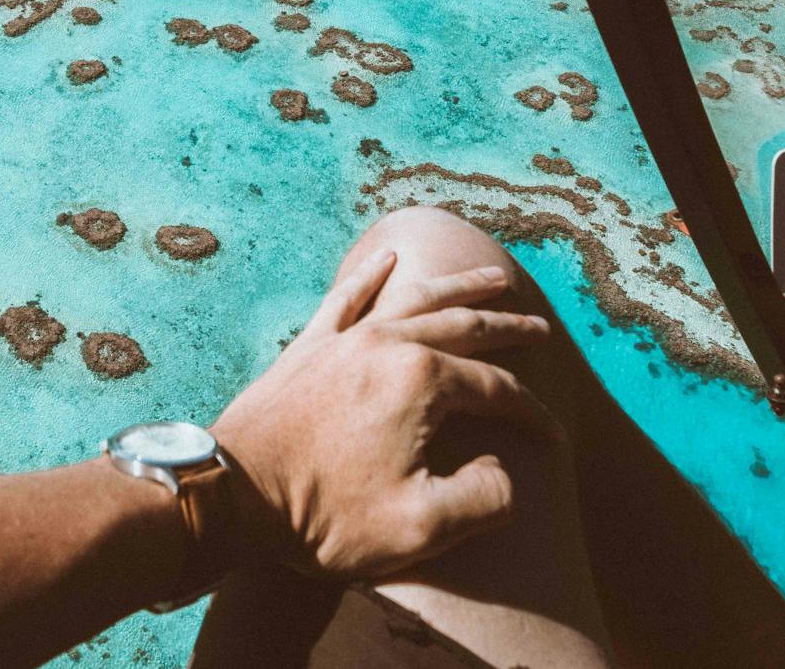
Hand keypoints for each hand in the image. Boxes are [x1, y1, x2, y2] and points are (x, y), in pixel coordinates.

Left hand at [208, 250, 557, 579]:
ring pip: (415, 299)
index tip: (553, 440)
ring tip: (492, 277)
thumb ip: (483, 498)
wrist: (231, 495)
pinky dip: (371, 276)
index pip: (498, 390)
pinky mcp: (308, 346)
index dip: (532, 415)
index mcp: (422, 380)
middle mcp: (387, 343)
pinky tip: (387, 258)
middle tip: (540, 327)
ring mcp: (344, 338)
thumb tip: (503, 470)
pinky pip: (347, 296)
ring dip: (458, 288)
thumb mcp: (420, 526)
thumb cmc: (323, 514)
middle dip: (507, 327)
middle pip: (463, 326)